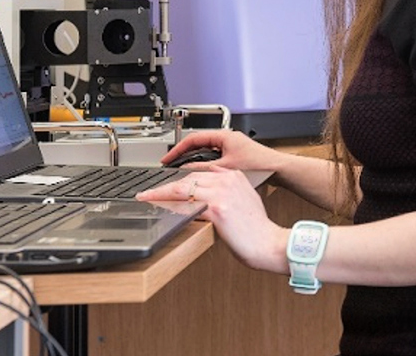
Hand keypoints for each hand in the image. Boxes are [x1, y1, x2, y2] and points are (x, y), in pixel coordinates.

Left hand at [137, 165, 287, 272]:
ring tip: (147, 197)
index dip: (179, 178)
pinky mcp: (217, 208)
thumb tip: (206, 192)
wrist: (268, 243)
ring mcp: (222, 193)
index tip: (166, 185)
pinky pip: (186, 204)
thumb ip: (227, 191)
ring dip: (160, 193)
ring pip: (182, 188)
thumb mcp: (245, 200)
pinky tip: (159, 207)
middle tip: (150, 193)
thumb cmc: (256, 229)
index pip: (199, 172)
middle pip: (187, 178)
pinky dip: (169, 205)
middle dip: (166, 186)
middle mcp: (227, 180)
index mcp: (234, 176)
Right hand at [161, 129, 279, 171]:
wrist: (278, 170)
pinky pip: (214, 159)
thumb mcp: (224, 167)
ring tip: (183, 171)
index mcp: (223, 136)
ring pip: (206, 153)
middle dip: (184, 154)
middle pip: (198, 145)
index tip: (167, 158)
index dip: (177, 149)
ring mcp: (231, 148)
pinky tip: (201, 177)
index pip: (193, 139)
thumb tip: (186, 169)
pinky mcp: (236, 157)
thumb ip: (203, 167)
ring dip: (195, 161)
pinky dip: (205, 166)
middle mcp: (227, 139)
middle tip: (171, 165)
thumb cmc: (259, 165)